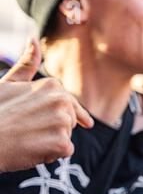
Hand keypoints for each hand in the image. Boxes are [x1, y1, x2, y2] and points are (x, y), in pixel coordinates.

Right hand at [0, 39, 93, 171]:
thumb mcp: (9, 83)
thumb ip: (26, 64)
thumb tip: (33, 39)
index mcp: (53, 86)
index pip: (70, 105)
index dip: (66, 115)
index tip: (81, 124)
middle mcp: (61, 102)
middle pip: (70, 121)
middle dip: (54, 128)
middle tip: (28, 129)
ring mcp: (63, 123)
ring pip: (67, 136)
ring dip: (52, 141)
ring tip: (28, 138)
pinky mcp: (62, 143)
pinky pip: (65, 151)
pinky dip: (51, 154)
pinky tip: (33, 149)